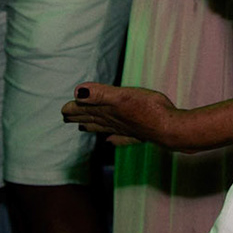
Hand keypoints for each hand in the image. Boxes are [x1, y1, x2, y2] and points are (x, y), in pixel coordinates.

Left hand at [61, 83, 177, 147]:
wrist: (169, 128)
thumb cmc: (148, 109)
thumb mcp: (122, 96)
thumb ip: (100, 94)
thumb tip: (77, 92)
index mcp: (109, 112)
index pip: (86, 110)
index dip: (74, 108)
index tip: (63, 109)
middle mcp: (115, 122)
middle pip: (93, 119)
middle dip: (80, 117)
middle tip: (67, 117)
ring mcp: (127, 130)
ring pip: (105, 128)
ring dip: (93, 126)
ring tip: (83, 127)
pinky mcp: (139, 133)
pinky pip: (122, 137)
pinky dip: (114, 138)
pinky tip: (111, 141)